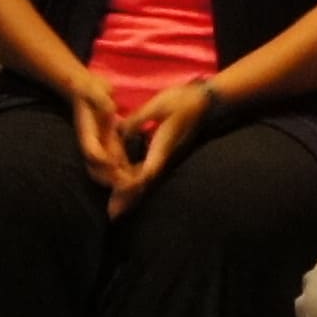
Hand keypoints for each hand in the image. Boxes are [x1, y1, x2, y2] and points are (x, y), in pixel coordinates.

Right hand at [60, 69, 129, 187]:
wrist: (86, 92)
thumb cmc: (89, 90)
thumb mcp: (94, 90)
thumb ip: (100, 99)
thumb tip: (109, 107)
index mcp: (87, 132)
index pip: (91, 151)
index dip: (102, 159)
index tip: (114, 164)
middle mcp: (92, 144)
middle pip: (96, 168)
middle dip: (110, 179)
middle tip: (128, 185)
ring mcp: (101, 147)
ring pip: (106, 171)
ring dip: (119, 181)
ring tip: (136, 187)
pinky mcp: (110, 146)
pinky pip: (117, 164)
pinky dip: (126, 173)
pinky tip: (140, 178)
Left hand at [110, 77, 209, 213]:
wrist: (203, 101)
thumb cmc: (182, 101)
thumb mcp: (158, 106)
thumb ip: (137, 120)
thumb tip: (118, 131)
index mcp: (162, 147)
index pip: (147, 172)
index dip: (133, 184)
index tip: (119, 193)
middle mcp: (162, 156)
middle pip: (145, 183)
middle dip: (128, 199)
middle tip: (113, 215)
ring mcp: (163, 155)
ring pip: (145, 179)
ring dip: (131, 194)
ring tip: (116, 208)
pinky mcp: (162, 151)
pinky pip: (146, 170)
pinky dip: (134, 180)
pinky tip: (125, 183)